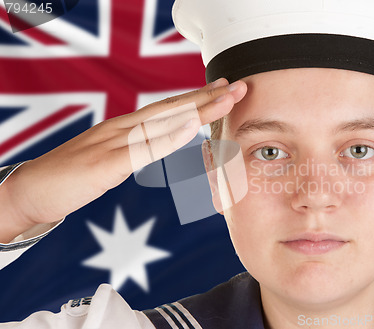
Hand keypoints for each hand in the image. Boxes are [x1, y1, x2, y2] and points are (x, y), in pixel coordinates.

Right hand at [0, 78, 246, 242]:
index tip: (222, 91)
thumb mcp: (110, 160)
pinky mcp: (106, 162)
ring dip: (197, 108)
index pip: (166, 109)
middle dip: (206, 97)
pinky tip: (192, 125)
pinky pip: (143, 147)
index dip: (196, 98)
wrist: (30, 191)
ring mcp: (113, 142)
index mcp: (123, 128)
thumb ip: (134, 151)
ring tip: (226, 98)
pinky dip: (170, 135)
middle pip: (170, 108)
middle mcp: (121, 128)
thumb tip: (158, 147)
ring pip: (162, 121)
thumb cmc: (70, 178)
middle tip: (238, 86)